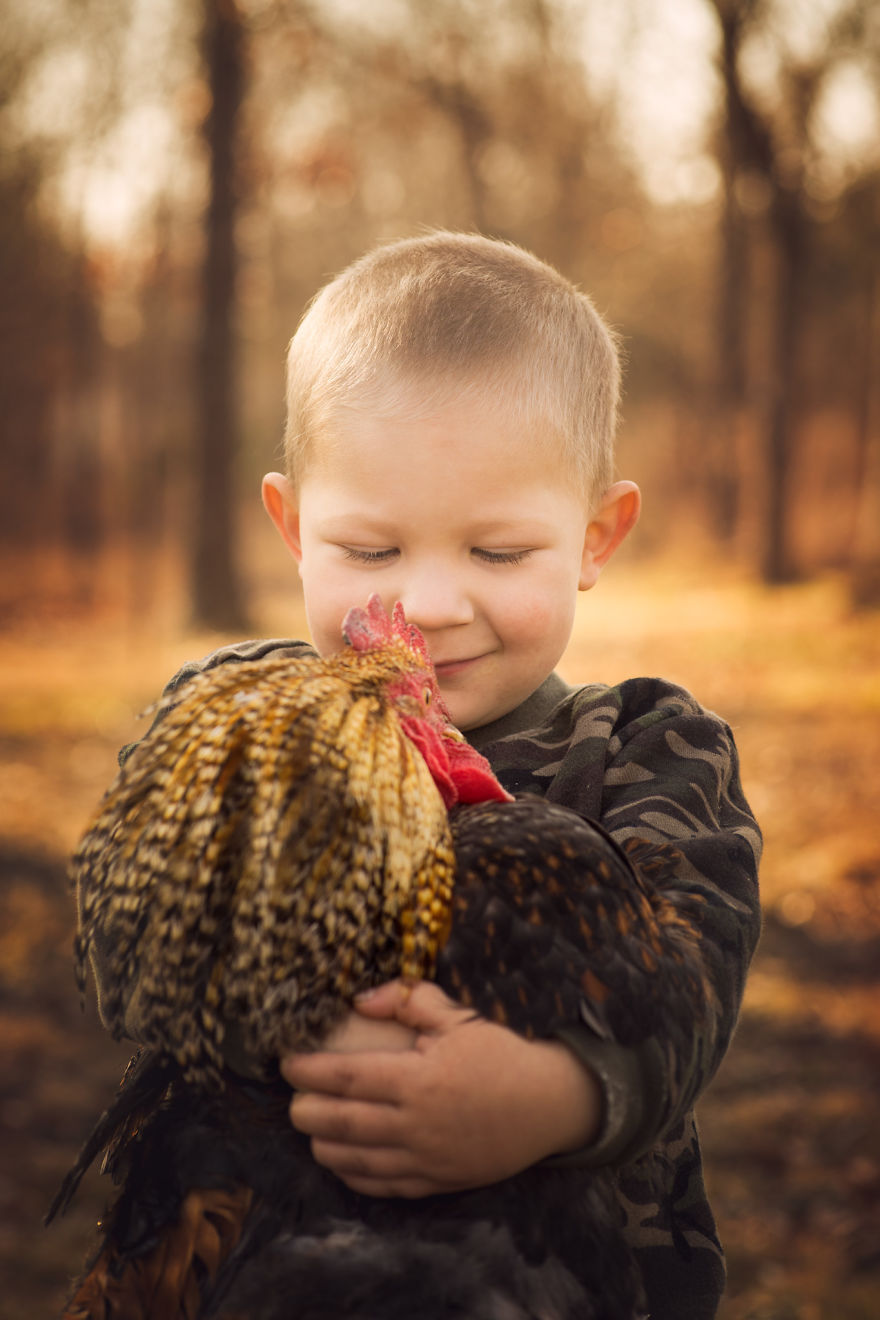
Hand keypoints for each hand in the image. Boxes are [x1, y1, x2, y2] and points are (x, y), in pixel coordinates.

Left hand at [280, 980, 601, 1197]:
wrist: (548, 1105)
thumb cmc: (501, 1054)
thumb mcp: (458, 1016)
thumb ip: (409, 1001)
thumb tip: (362, 997)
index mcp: (417, 1080)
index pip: (346, 1077)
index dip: (308, 1071)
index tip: (287, 1062)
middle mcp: (415, 1125)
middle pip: (341, 1124)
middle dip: (306, 1112)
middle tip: (292, 1100)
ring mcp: (424, 1159)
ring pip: (356, 1160)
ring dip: (324, 1146)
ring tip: (311, 1130)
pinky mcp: (437, 1181)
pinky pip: (384, 1185)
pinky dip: (355, 1175)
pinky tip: (343, 1162)